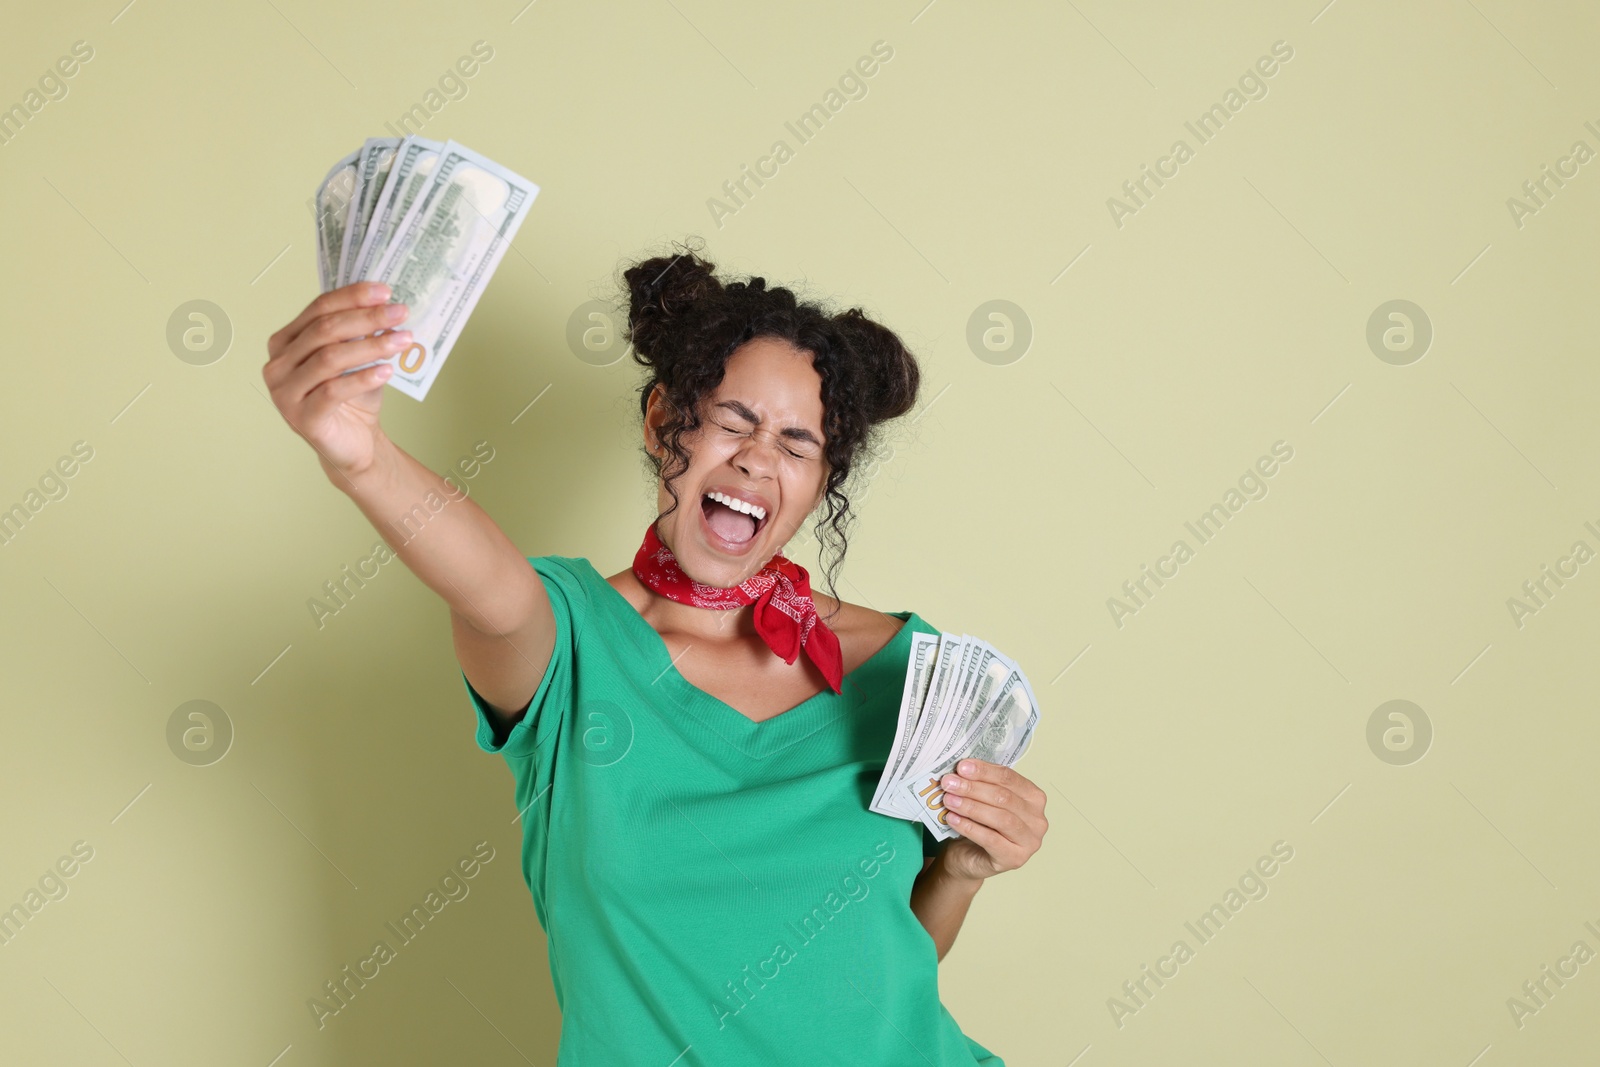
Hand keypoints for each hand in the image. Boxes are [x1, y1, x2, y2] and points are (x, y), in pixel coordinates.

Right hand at [263, 282, 410, 477]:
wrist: (354, 444)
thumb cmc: (353, 399)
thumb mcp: (358, 359)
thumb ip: (361, 334)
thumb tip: (386, 305)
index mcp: (285, 342)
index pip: (318, 309)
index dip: (353, 297)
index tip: (386, 291)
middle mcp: (277, 365)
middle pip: (324, 331)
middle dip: (366, 318)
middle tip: (400, 312)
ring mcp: (285, 393)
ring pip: (329, 359)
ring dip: (371, 346)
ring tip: (403, 340)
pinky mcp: (302, 418)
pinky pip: (333, 391)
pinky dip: (363, 378)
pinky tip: (387, 371)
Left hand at [935, 760, 1047, 882]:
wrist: (971, 858)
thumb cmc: (981, 826)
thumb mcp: (983, 800)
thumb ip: (980, 784)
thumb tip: (962, 769)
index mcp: (1034, 798)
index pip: (1009, 778)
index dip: (984, 771)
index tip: (962, 767)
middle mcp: (1037, 819)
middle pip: (1004, 797)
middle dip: (973, 788)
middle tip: (949, 783)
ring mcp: (1029, 842)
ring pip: (1000, 818)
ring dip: (970, 806)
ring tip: (948, 800)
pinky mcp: (1015, 859)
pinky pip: (990, 839)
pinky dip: (969, 827)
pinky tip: (952, 819)